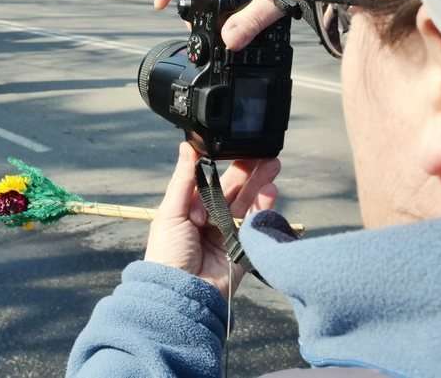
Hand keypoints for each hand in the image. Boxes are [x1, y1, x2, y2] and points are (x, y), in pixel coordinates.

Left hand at [144, 143, 279, 296]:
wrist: (180, 294)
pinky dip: (264, 207)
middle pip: (232, 190)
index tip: (237, 147)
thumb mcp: (171, 212)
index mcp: (189, 209)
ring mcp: (227, 233)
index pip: (210, 181)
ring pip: (246, 203)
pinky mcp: (242, 249)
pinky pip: (255, 224)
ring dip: (259, 184)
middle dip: (248, 172)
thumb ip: (183, 179)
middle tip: (263, 153)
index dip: (223, 165)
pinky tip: (270, 191)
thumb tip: (187, 146)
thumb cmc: (167, 253)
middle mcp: (209, 219)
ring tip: (273, 165)